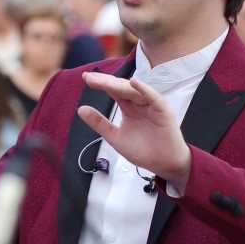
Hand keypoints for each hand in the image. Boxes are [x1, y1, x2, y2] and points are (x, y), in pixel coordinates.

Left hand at [78, 71, 191, 191]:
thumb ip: (99, 123)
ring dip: (119, 85)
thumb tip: (80, 109)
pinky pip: (153, 98)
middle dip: (106, 82)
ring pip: (134, 91)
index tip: (85, 78)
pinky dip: (145, 90)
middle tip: (89, 78)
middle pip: (121, 88)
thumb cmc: (143, 151)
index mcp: (128, 107)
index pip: (113, 91)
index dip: (100, 84)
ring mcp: (151, 105)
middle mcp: (139, 103)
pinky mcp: (163, 111)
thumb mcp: (115, 137)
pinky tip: (134, 83)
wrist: (163, 165)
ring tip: (104, 82)